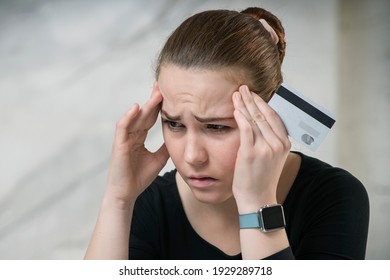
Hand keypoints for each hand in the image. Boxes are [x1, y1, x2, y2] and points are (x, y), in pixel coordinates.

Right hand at [106, 82, 169, 204]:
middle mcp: (132, 135)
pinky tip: (137, 108)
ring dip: (146, 105)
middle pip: (144, 114)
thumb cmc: (139, 177)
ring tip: (156, 93)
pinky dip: (129, 117)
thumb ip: (166, 146)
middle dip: (153, 100)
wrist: (126, 194)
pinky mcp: (119, 145)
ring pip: (136, 118)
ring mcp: (125, 139)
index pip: (150, 117)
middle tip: (162, 85)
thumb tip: (179, 136)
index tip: (168, 93)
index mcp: (139, 137)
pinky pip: (123, 127)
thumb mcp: (159, 159)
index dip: (158, 106)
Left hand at [232, 85, 290, 212]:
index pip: (274, 117)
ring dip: (244, 104)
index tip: (254, 95)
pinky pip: (246, 129)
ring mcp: (265, 148)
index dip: (263, 103)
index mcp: (285, 144)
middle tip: (243, 88)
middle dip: (252, 99)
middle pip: (264, 115)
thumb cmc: (262, 179)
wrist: (258, 199)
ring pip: (254, 119)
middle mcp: (278, 144)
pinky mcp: (251, 153)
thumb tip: (259, 123)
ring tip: (237, 94)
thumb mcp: (272, 158)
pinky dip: (241, 116)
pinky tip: (235, 108)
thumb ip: (269, 141)